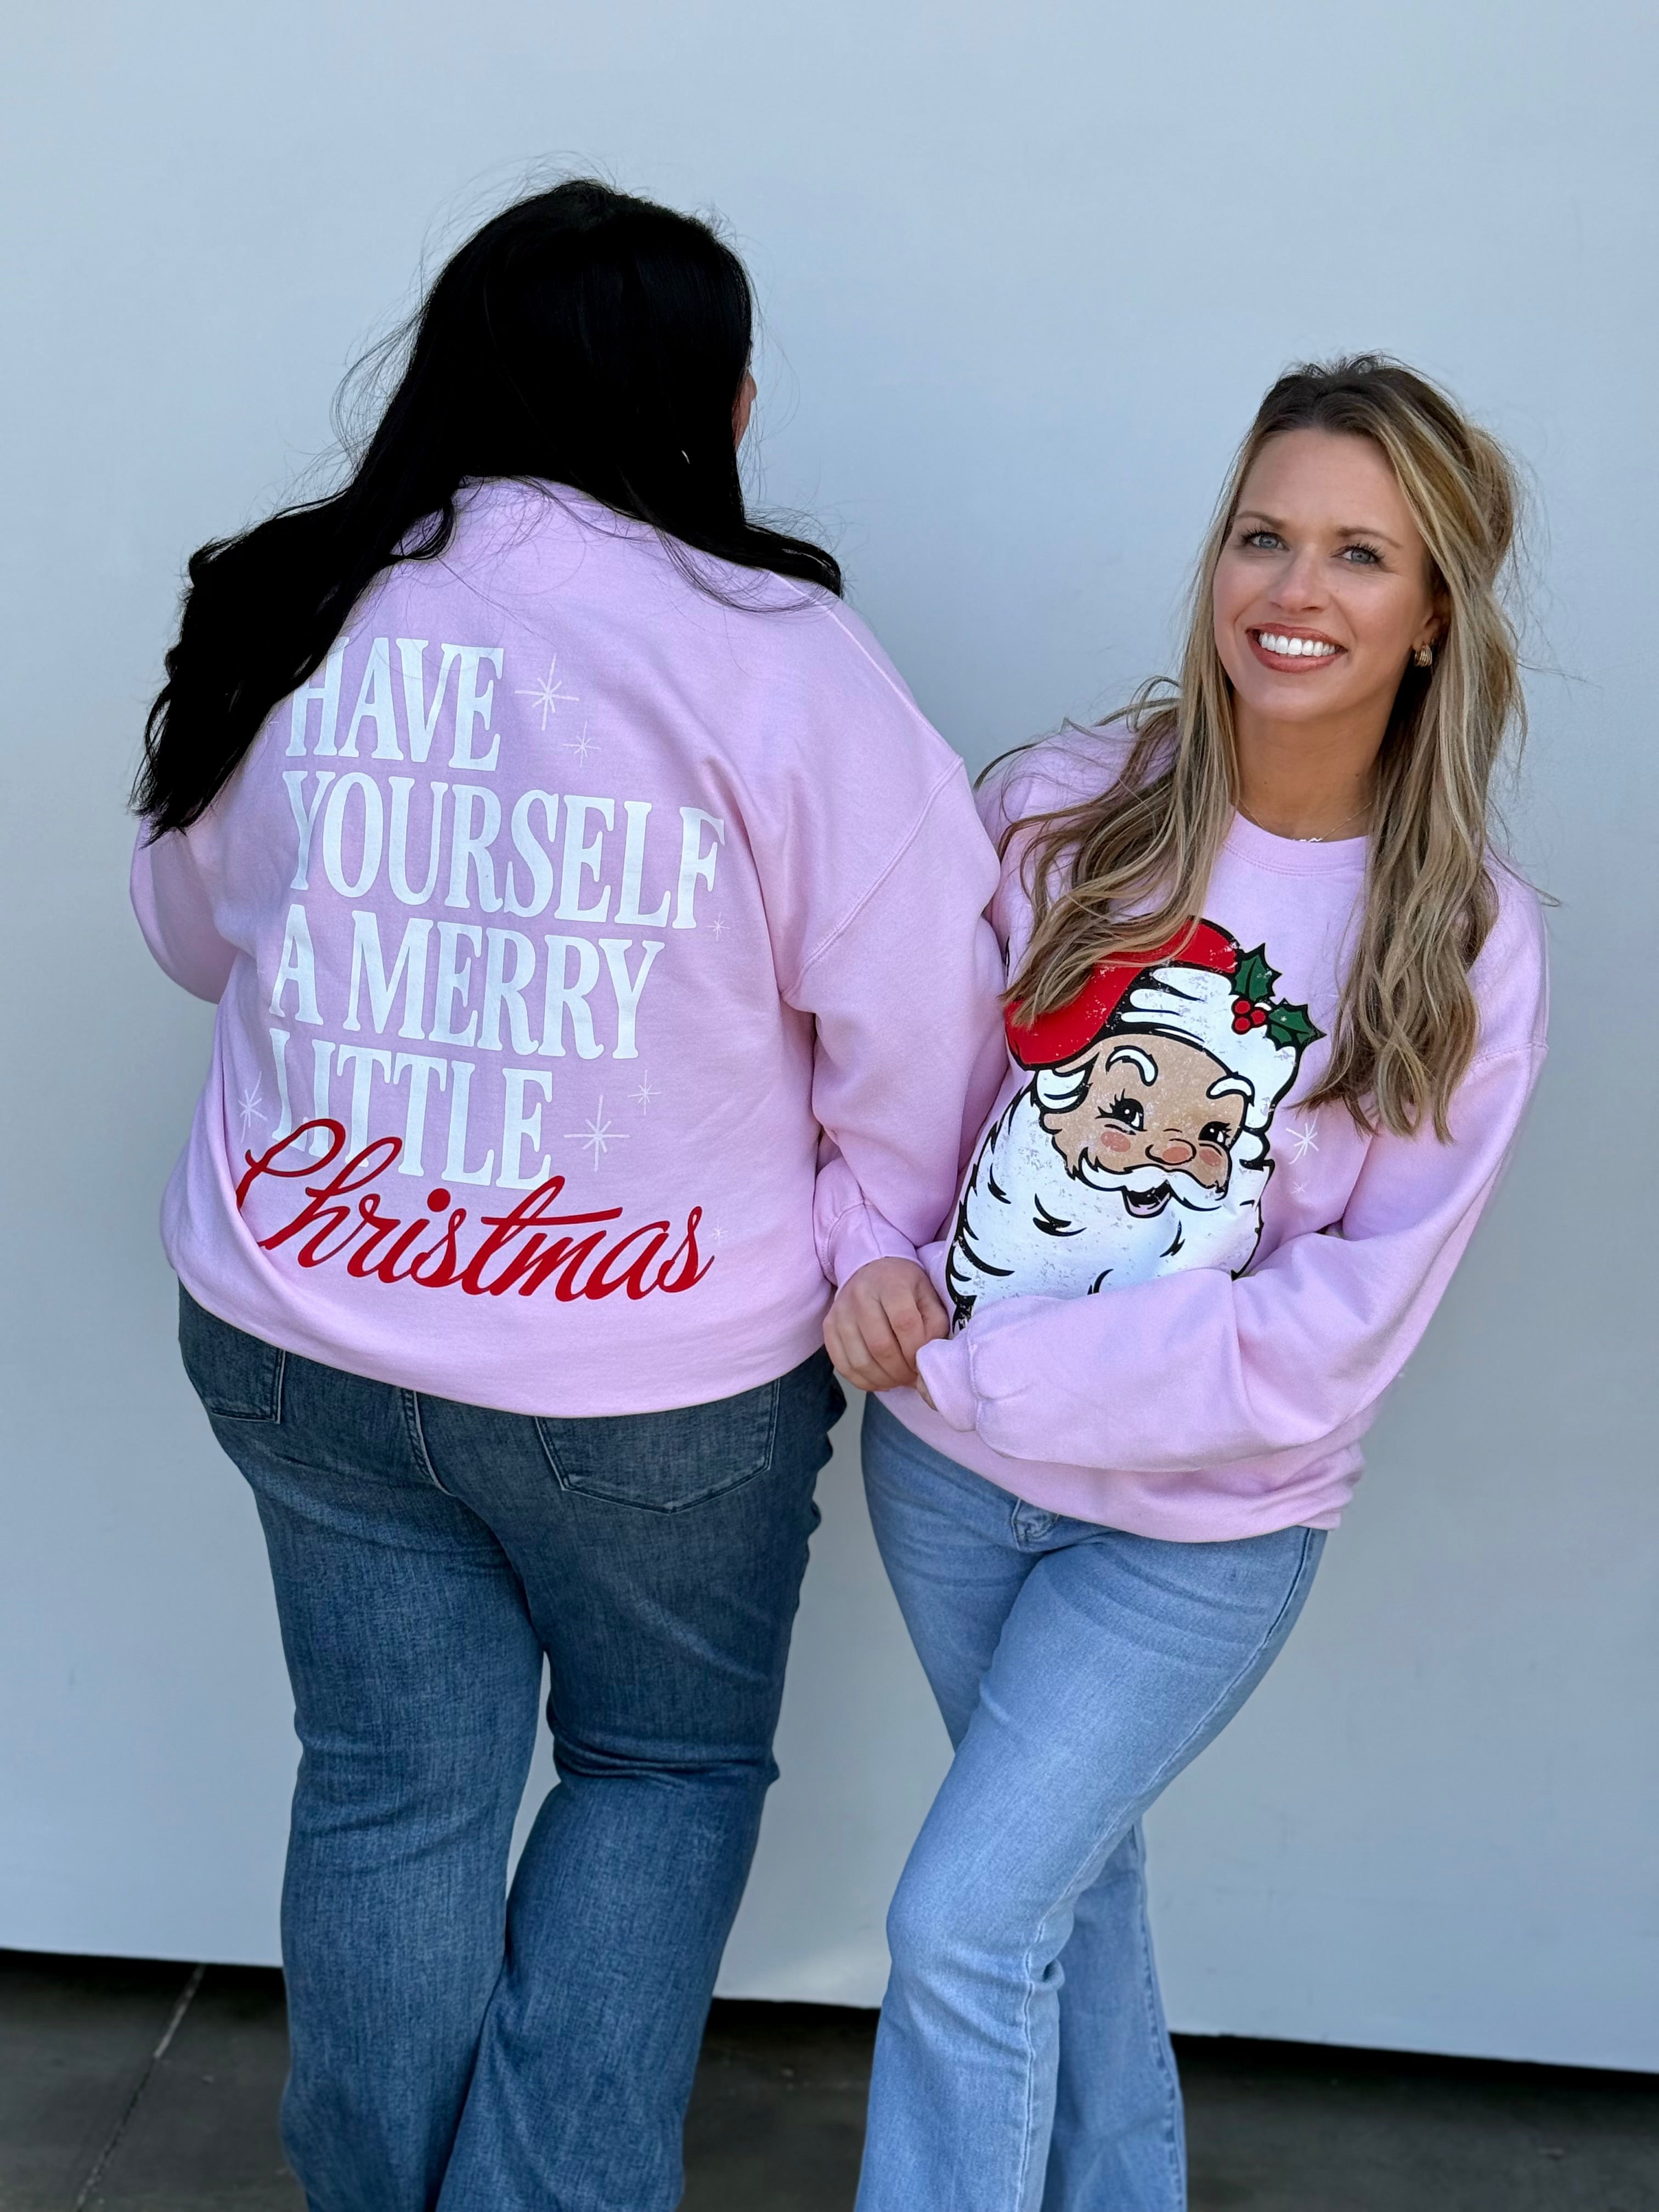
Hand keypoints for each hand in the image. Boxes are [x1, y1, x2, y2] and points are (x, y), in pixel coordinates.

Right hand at [824, 1259, 948, 1393]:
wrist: (872, 1270)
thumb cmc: (905, 1287)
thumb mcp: (928, 1296)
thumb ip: (934, 1325)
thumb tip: (926, 1358)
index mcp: (890, 1283)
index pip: (904, 1323)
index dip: (916, 1351)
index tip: (922, 1362)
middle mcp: (861, 1295)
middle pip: (880, 1346)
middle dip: (900, 1370)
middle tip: (912, 1377)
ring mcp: (840, 1312)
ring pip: (860, 1361)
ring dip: (883, 1379)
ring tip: (898, 1380)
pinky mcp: (829, 1326)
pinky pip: (843, 1365)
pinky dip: (864, 1381)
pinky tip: (880, 1380)